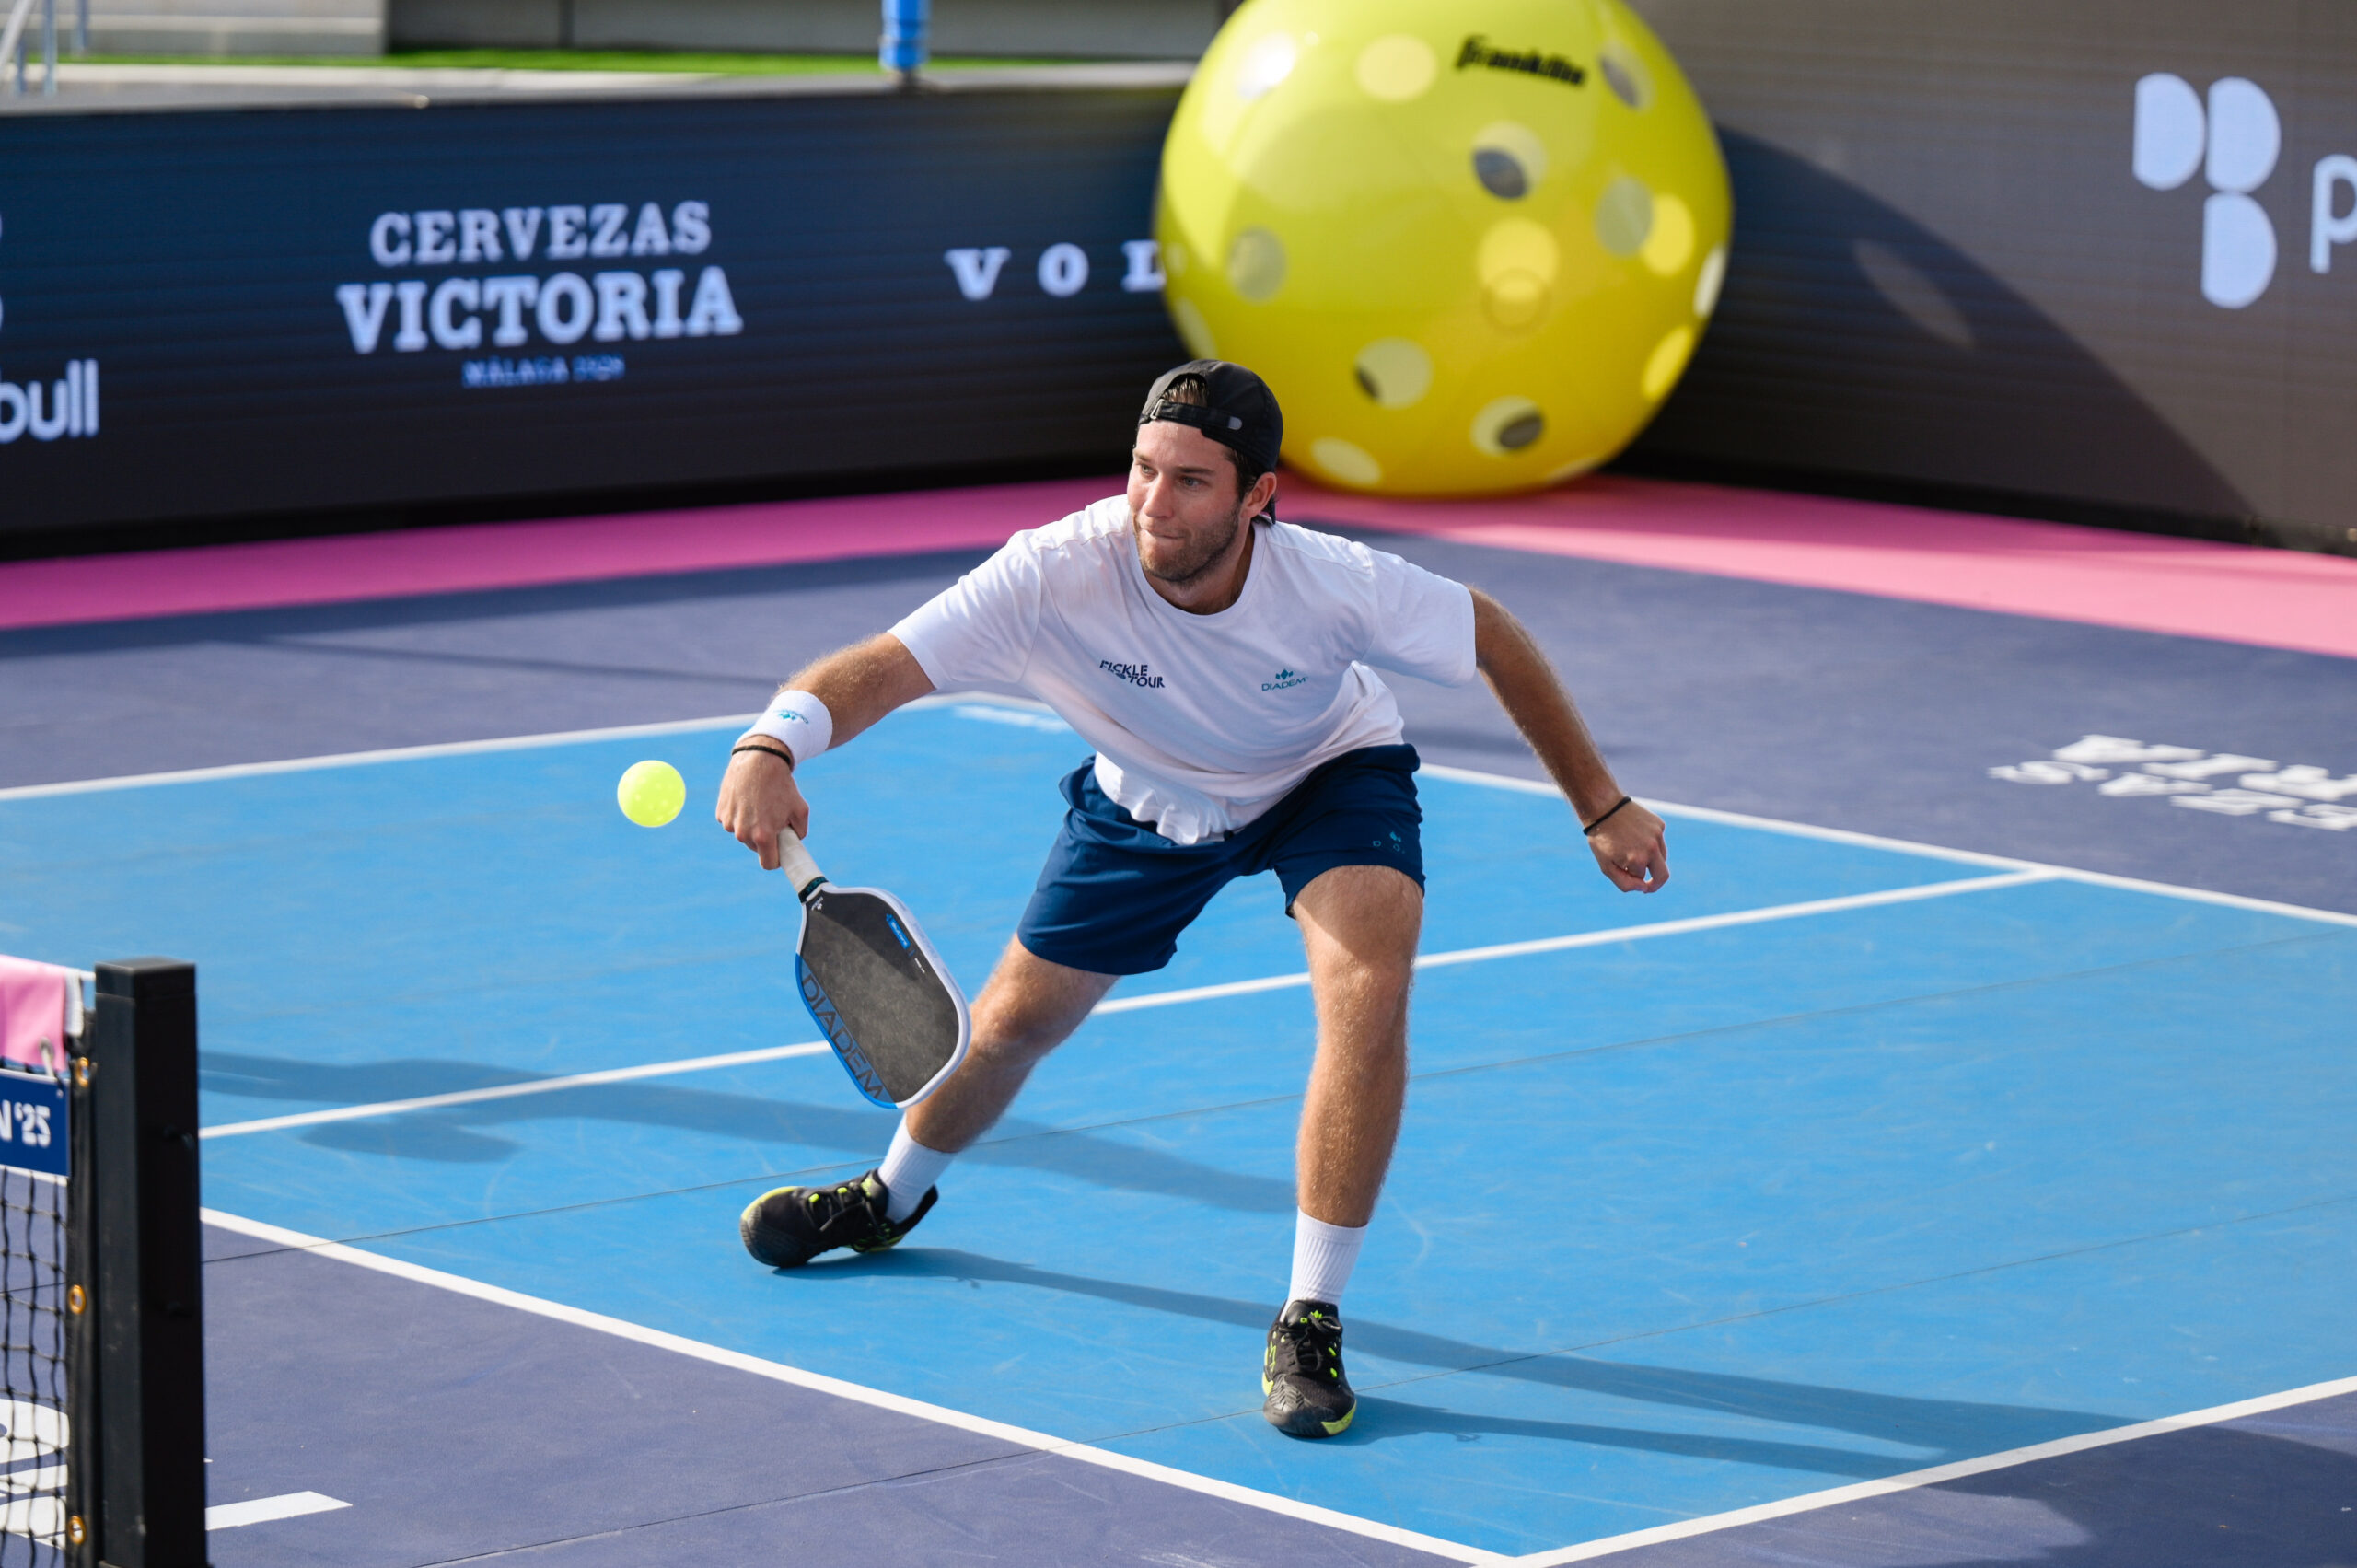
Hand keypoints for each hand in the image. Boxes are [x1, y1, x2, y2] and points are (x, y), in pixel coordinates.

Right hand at [716, 748, 807, 869]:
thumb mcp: (801, 810)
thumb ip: (800, 833)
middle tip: (772, 819)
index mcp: (763, 835)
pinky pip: (732, 822)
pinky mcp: (720, 813)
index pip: (768, 864)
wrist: (759, 759)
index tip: (780, 853)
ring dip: (751, 826)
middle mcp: (743, 833)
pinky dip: (740, 815)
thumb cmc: (782, 785)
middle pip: (756, 847)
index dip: (776, 859)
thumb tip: (793, 843)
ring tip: (760, 805)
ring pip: (743, 834)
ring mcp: (729, 823)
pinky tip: (747, 799)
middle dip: (765, 838)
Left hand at [1586, 801, 1668, 892]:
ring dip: (1651, 859)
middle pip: (1663, 875)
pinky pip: (1659, 841)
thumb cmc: (1602, 839)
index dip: (1631, 876)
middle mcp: (1652, 848)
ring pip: (1661, 857)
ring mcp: (1657, 835)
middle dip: (1656, 883)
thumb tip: (1644, 888)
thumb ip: (1625, 883)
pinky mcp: (1659, 824)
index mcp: (1638, 860)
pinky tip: (1636, 834)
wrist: (1603, 806)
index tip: (1623, 871)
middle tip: (1649, 885)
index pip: (1641, 879)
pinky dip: (1650, 842)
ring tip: (1633, 850)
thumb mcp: (1606, 865)